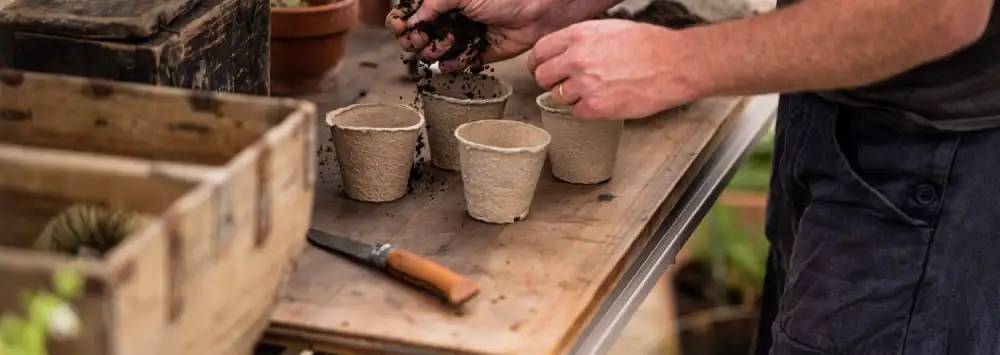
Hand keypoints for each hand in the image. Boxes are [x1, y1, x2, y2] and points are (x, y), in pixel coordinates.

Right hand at [386, 0, 615, 71]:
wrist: (537, 10)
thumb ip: (432, 4)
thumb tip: (410, 20)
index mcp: (443, 0)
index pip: (411, 12)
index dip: (401, 21)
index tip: (401, 26)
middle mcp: (450, 17)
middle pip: (417, 35)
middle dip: (414, 40)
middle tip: (420, 40)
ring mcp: (462, 36)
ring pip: (434, 52)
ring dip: (433, 51)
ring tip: (444, 44)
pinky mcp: (477, 53)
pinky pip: (456, 65)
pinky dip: (452, 65)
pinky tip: (453, 60)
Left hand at [528, 19, 708, 119]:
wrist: (674, 64)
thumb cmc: (649, 45)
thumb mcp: (609, 29)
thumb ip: (582, 40)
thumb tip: (565, 52)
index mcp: (578, 36)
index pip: (540, 51)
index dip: (538, 63)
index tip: (540, 69)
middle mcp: (576, 59)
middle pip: (543, 76)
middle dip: (551, 82)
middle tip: (563, 85)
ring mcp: (584, 84)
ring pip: (558, 97)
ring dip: (571, 97)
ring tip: (593, 91)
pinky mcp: (596, 106)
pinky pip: (577, 112)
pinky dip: (587, 110)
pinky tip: (603, 101)